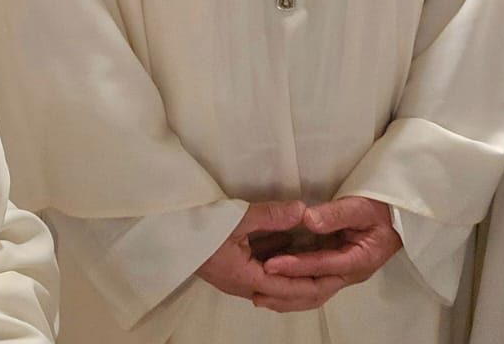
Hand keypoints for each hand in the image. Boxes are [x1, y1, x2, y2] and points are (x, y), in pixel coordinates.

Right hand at [196, 200, 345, 312]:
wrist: (167, 229)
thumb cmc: (200, 226)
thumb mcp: (238, 217)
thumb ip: (272, 216)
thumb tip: (303, 210)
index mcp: (246, 278)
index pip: (288, 289)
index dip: (314, 282)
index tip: (336, 275)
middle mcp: (243, 285)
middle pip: (283, 292)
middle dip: (309, 282)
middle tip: (334, 272)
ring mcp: (236, 278)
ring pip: (274, 282)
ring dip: (295, 272)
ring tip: (319, 260)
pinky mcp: (232, 267)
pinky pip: (263, 270)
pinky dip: (280, 261)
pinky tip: (292, 245)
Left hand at [259, 196, 401, 295]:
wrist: (399, 217)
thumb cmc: (382, 209)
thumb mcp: (362, 206)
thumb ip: (335, 213)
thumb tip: (307, 220)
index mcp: (359, 259)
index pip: (322, 266)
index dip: (295, 266)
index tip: (270, 265)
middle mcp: (351, 273)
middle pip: (316, 290)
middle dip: (286, 291)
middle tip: (257, 288)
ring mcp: (344, 274)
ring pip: (313, 292)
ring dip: (287, 296)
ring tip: (259, 295)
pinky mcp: (337, 269)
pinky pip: (314, 284)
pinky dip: (294, 288)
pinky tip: (275, 286)